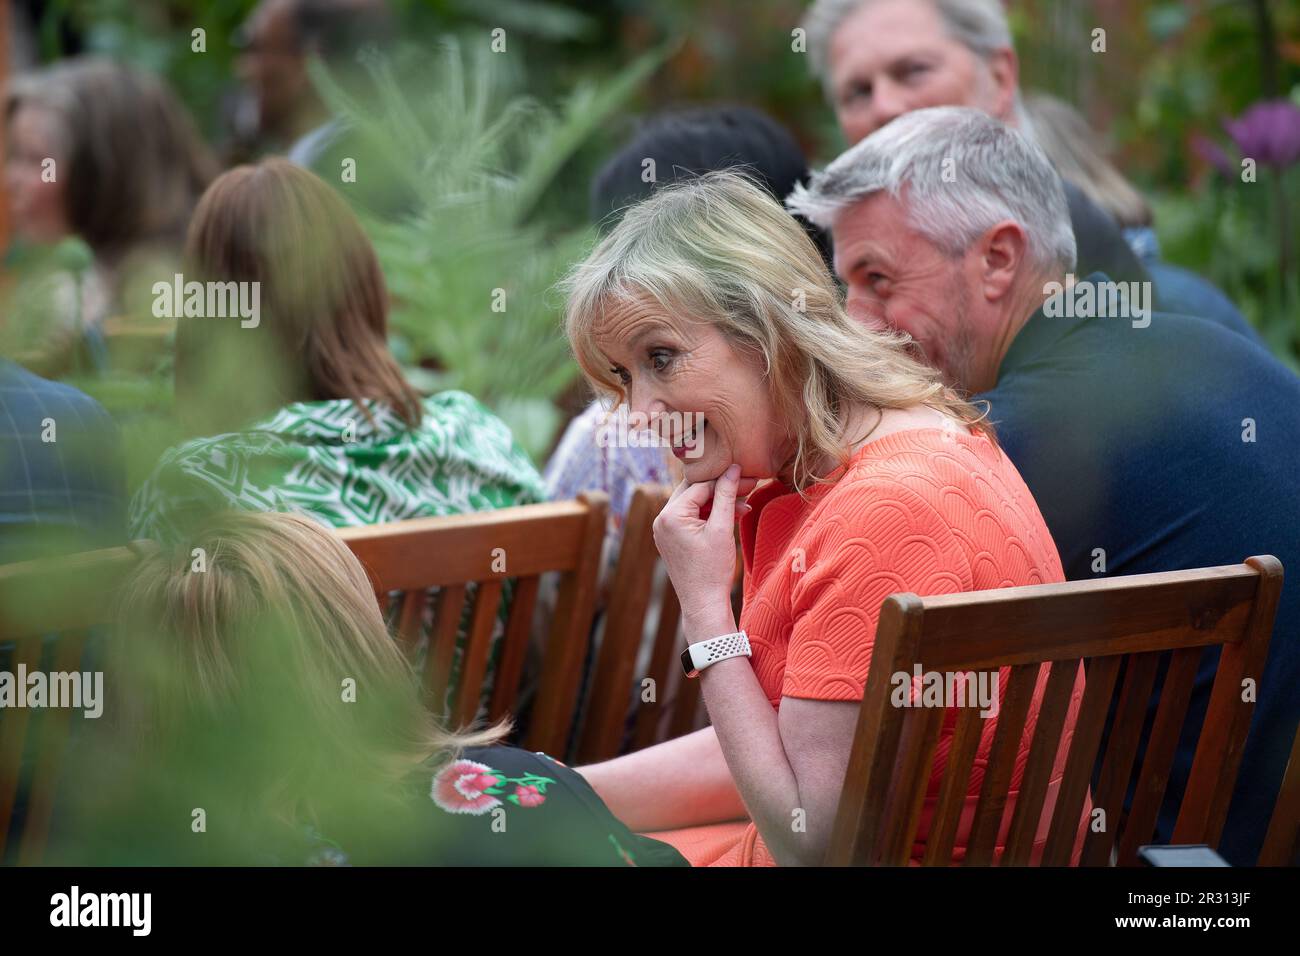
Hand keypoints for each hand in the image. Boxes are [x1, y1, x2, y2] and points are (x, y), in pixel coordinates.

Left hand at [652, 463, 749, 622]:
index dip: (726, 480)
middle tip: (748, 488)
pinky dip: (709, 516)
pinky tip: (731, 517)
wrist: (703, 603)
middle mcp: (661, 518)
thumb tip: (734, 468)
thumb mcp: (723, 528)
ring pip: (694, 504)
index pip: (700, 484)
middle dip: (721, 490)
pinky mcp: (670, 538)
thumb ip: (726, 495)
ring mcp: (664, 529)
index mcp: (670, 514)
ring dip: (718, 504)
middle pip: (694, 491)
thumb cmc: (713, 570)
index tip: (748, 477)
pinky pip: (690, 517)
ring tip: (744, 509)